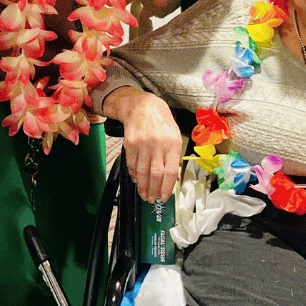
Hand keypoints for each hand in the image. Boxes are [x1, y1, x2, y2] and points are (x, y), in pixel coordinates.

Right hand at [102, 86, 182, 201]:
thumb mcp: (174, 136)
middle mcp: (158, 145)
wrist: (142, 106)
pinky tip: (136, 180)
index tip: (164, 197)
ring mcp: (143, 144)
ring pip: (142, 172)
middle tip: (152, 199)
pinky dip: (133, 175)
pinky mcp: (130, 144)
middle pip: (156, 174)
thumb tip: (174, 179)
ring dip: (143, 186)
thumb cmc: (161, 122)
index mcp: (173, 144)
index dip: (167, 188)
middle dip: (154, 191)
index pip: (170, 172)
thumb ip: (174, 158)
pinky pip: (132, 164)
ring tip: (144, 194)